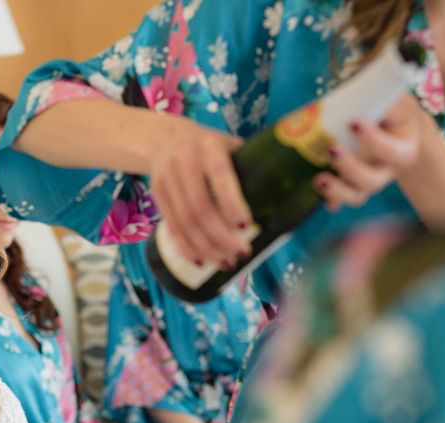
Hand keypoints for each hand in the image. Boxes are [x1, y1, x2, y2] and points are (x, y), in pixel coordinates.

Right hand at [147, 119, 252, 268]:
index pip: (220, 177)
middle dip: (221, 236)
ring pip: (185, 221)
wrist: (165, 138)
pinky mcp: (156, 194)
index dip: (231, 203)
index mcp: (209, 146)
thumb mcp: (230, 145)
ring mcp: (166, 178)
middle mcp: (184, 160)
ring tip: (225, 262)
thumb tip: (287, 196)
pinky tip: (200, 261)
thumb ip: (251, 165)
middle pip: (200, 207)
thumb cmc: (211, 147)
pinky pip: (171, 226)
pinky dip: (186, 247)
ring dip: (206, 247)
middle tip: (241, 254)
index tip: (246, 227)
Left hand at [313, 93, 422, 211]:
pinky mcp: (352, 184)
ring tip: (319, 179)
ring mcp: (369, 180)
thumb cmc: (393, 110)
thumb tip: (364, 87)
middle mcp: (387, 170)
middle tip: (332, 149)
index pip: (392, 151)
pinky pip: (342, 199)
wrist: (391, 125)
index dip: (374, 141)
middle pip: (372, 180)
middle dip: (350, 168)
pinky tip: (320, 197)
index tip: (354, 123)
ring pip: (357, 194)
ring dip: (337, 190)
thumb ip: (386, 95)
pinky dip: (331, 200)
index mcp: (404, 149)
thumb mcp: (396, 100)